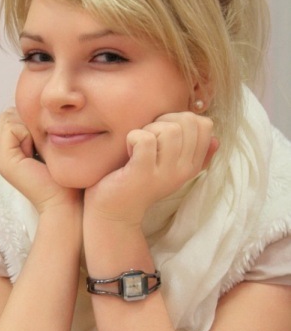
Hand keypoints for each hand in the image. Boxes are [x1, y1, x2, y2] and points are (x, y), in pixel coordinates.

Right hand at [0, 108, 81, 213]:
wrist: (69, 204)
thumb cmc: (71, 177)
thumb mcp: (60, 146)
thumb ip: (48, 129)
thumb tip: (47, 108)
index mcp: (18, 149)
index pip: (16, 114)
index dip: (33, 117)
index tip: (53, 134)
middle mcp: (7, 153)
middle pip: (10, 114)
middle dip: (29, 119)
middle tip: (47, 140)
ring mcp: (3, 158)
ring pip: (9, 117)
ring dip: (29, 124)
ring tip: (43, 145)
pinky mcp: (5, 162)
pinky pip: (11, 127)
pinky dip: (27, 131)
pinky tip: (39, 149)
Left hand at [84, 112, 217, 225]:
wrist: (114, 211)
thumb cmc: (139, 181)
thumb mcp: (170, 167)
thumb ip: (194, 154)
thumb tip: (216, 140)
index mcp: (192, 165)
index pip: (204, 125)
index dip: (180, 118)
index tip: (163, 133)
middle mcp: (183, 171)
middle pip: (188, 122)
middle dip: (164, 120)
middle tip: (149, 138)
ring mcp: (165, 173)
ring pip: (170, 129)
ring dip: (149, 130)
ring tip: (139, 147)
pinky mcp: (143, 173)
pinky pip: (146, 139)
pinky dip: (133, 137)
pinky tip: (129, 152)